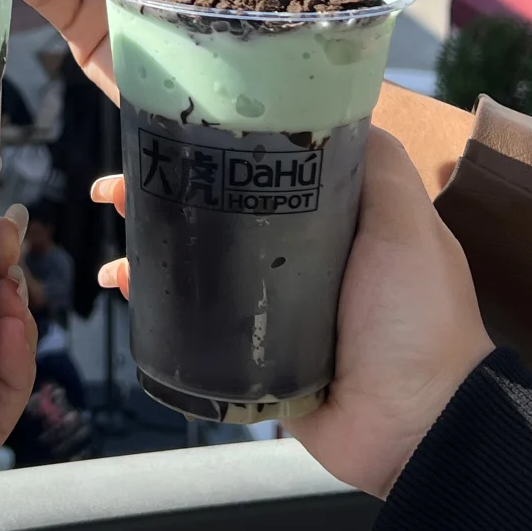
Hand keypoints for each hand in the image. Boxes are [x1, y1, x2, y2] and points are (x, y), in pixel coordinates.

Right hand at [91, 127, 492, 498]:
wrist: (418, 427)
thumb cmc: (414, 313)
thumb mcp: (407, 221)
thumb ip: (379, 163)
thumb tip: (336, 103)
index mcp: (331, 220)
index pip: (259, 169)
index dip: (212, 148)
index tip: (168, 131)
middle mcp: (296, 257)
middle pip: (216, 209)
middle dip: (162, 192)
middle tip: (117, 188)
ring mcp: (269, 310)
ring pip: (196, 262)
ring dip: (148, 243)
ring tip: (113, 232)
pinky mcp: (249, 359)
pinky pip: (191, 323)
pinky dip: (152, 301)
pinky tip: (123, 284)